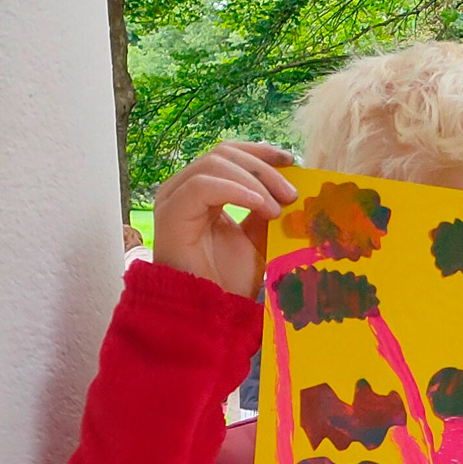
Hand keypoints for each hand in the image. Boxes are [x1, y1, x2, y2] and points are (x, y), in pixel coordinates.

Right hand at [152, 141, 295, 299]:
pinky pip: (202, 186)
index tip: (292, 161)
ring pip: (214, 164)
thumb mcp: (258, 236)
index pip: (229, 153)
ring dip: (254, 181)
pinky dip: (237, 190)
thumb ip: (266, 208)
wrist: (211, 311)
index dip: (261, 152)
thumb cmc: (230, 278)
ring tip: (277, 209)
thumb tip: (290, 187)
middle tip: (291, 194)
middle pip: (224, 153)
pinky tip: (262, 207)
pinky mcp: (170, 214)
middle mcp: (183, 189)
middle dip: (263, 168)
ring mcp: (173, 199)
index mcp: (203, 190)